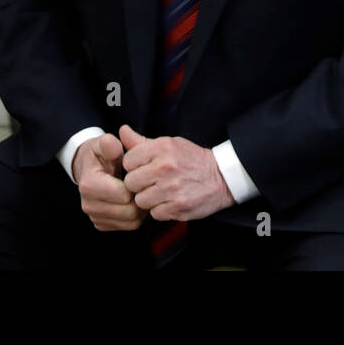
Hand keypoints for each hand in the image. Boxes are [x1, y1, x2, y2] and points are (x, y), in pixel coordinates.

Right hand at [73, 132, 146, 231]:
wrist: (87, 168)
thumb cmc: (98, 155)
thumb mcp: (102, 144)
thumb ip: (109, 144)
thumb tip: (114, 146)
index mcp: (89, 185)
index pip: (124, 195)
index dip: (137, 185)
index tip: (139, 174)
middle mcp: (89, 204)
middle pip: (129, 211)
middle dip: (141, 198)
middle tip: (144, 184)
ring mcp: (95, 216)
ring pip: (131, 221)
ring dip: (141, 209)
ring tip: (140, 191)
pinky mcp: (101, 224)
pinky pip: (128, 226)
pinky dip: (136, 216)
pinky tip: (134, 200)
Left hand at [119, 124, 234, 221]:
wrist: (221, 177)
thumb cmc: (191, 159)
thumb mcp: (169, 144)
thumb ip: (142, 141)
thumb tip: (122, 131)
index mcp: (162, 148)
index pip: (128, 161)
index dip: (133, 166)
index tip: (142, 168)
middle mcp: (166, 167)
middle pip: (131, 182)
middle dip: (138, 184)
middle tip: (149, 182)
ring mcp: (173, 188)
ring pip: (140, 200)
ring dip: (148, 198)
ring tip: (160, 192)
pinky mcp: (179, 207)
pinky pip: (154, 213)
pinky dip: (160, 210)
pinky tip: (168, 201)